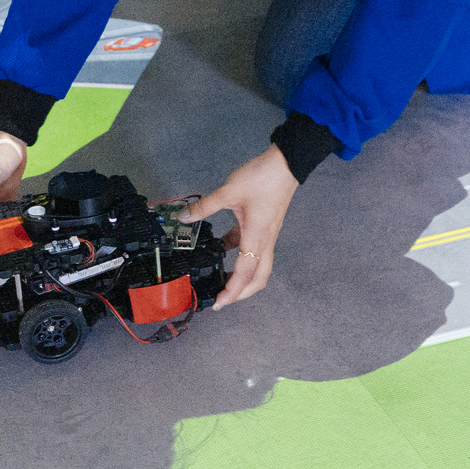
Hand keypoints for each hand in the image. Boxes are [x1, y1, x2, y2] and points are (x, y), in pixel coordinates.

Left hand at [181, 144, 297, 306]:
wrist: (285, 164)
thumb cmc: (262, 179)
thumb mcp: (228, 192)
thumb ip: (204, 207)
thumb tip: (184, 217)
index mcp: (256, 237)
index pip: (244, 274)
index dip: (232, 291)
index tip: (219, 303)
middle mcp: (265, 241)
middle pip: (258, 278)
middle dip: (242, 293)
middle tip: (223, 299)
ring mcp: (267, 235)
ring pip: (259, 266)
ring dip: (243, 276)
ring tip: (223, 279)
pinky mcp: (266, 226)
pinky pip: (254, 248)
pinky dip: (241, 254)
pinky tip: (224, 247)